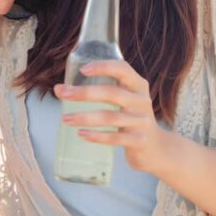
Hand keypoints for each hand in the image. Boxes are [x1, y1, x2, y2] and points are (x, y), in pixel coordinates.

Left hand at [54, 60, 172, 175]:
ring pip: (110, 117)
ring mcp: (142, 121)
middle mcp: (142, 100)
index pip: (123, 69)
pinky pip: (115, 138)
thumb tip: (59, 89)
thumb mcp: (121, 101)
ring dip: (85, 117)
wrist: (156, 148)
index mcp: (138, 85)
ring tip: (65, 119)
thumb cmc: (131, 118)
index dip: (104, 67)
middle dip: (85, 93)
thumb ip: (95, 92)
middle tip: (64, 94)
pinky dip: (96, 136)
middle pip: (112, 93)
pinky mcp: (139, 140)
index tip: (83, 70)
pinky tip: (81, 134)